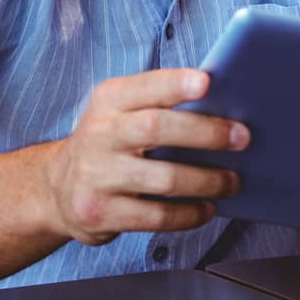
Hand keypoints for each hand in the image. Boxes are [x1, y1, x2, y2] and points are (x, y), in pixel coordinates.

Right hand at [43, 68, 245, 245]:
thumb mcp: (122, 110)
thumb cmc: (110, 141)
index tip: (207, 82)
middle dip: (206, 133)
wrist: (57, 189)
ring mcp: (95, 176)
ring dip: (208, 180)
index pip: (144, 86)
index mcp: (109, 100)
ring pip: (164, 178)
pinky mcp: (98, 214)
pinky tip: (206, 208)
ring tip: (232, 180)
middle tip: (242, 138)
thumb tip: (226, 108)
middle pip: (156, 129)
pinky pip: (156, 217)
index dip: (175, 84)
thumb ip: (161, 102)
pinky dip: (189, 214)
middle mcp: (98, 135)